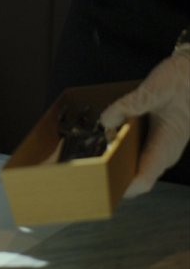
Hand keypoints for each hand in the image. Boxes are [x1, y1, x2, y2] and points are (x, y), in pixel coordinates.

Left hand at [100, 47, 189, 196]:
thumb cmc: (180, 81)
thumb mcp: (153, 89)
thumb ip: (129, 105)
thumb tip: (106, 121)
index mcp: (166, 146)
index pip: (143, 180)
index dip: (121, 186)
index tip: (99, 182)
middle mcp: (164, 153)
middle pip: (136, 176)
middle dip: (113, 175)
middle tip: (88, 166)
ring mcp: (161, 147)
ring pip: (136, 166)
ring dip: (116, 162)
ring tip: (92, 152)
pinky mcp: (157, 139)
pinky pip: (137, 153)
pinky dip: (121, 149)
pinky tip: (107, 135)